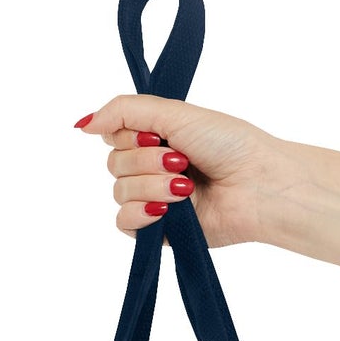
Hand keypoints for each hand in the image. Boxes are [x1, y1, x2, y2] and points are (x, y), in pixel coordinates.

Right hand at [75, 95, 286, 247]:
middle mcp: (152, 168)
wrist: (256, 185)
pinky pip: (124, 223)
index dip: (129, 135)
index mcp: (156, 139)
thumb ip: (124, 110)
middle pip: (113, 164)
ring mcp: (155, 200)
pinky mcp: (159, 230)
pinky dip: (142, 213)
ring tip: (185, 185)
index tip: (156, 136)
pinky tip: (167, 209)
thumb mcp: (174, 113)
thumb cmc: (229, 144)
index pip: (113, 135)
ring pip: (119, 192)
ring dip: (151, 186)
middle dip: (144, 161)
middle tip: (180, 161)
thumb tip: (83, 124)